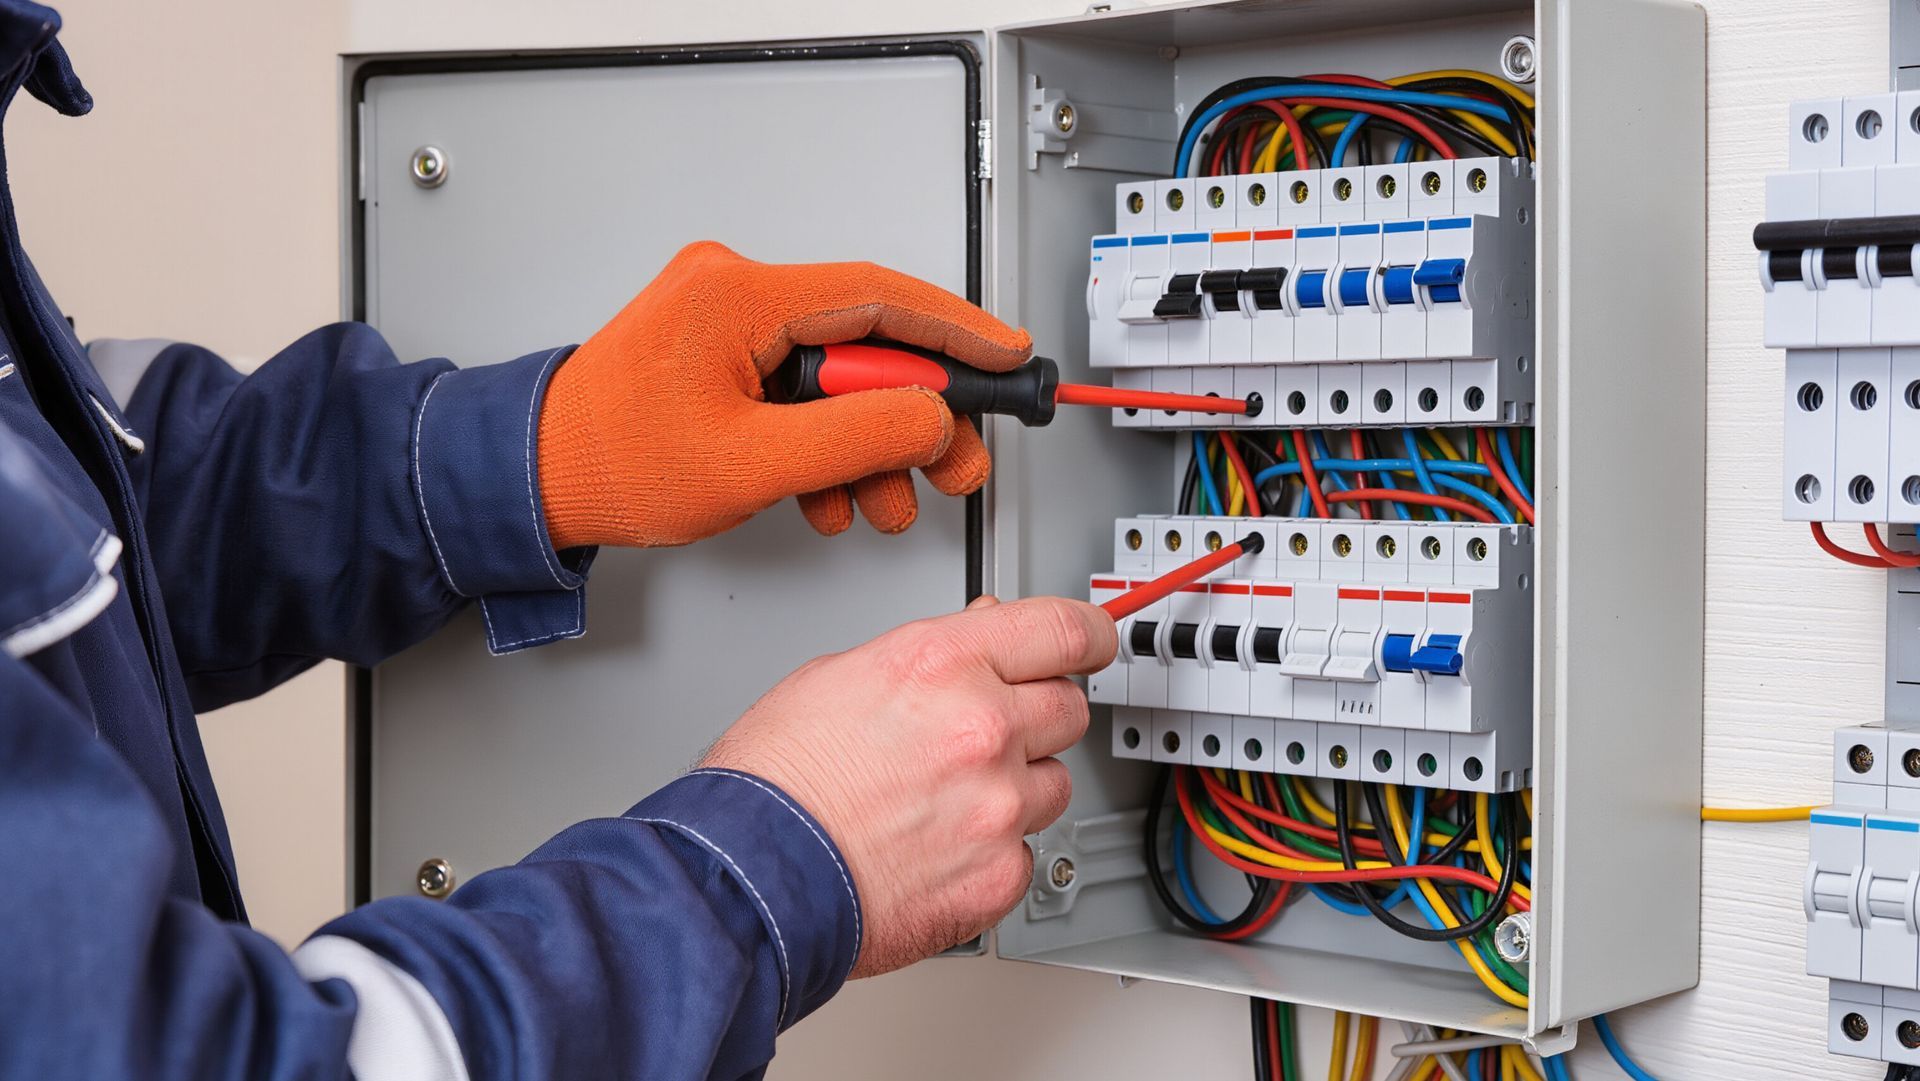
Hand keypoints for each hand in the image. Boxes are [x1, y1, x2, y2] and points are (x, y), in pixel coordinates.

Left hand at [537, 241, 1031, 547]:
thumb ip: (857, 436)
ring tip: (883, 500)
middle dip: (915, 414)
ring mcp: (726, 322)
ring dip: (869, 443)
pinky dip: (825, 444)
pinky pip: (801, 391)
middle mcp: (733, 291)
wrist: (533, 482)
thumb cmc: (609, 464)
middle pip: (867, 342)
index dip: (958, 331)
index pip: (880, 297)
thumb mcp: (753, 463)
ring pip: (838, 377)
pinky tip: (830, 492)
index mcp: (737, 295)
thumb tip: (933, 416)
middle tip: (954, 464)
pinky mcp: (721, 356)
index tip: (1008, 358)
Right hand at [700, 595, 1117, 976]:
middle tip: (985, 734)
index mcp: (944, 665)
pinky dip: (993, 852)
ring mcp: (997, 806)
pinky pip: (1026, 852)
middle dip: (1036, 715)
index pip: (1065, 630)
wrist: (748, 878)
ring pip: (1053, 785)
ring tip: (945, 800)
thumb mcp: (839, 674)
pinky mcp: (997, 876)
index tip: (1095, 641)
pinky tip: (939, 848)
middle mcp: (983, 729)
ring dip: (1016, 787)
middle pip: (1068, 707)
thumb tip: (981, 634)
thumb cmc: (772, 781)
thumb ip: (930, 653)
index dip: (1090, 635)